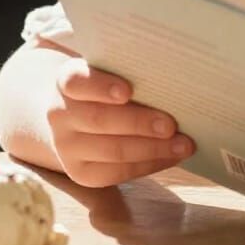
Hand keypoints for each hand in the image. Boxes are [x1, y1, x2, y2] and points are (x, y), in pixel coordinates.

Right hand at [46, 57, 194, 187]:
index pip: (76, 81)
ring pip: (111, 150)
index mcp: (67, 81)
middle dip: (139, 124)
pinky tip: (172, 157)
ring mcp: (67, 147)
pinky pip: (117, 173)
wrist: (73, 116)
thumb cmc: (106, 85)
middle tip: (171, 125)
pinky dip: (149, 164)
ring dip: (152, 149)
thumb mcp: (110, 70)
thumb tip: (174, 76)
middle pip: (99, 120)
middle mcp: (60, 114)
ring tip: (183, 144)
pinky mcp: (80, 173)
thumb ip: (131, 70)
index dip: (101, 86)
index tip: (128, 91)